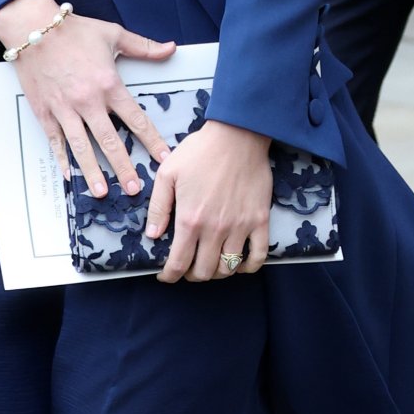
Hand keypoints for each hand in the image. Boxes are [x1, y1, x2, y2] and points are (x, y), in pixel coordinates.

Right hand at [0, 0, 175, 199]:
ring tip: (102, 192)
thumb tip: (171, 49)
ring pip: (82, 147)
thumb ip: (143, 46)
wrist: (32, 27)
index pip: (136, 119)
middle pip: (110, 141)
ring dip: (93, 171)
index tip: (163, 159)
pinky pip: (55, 140)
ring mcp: (64, 109)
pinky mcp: (45, 111)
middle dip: (124, 167)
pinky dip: (62, 159)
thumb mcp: (112, 34)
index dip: (152, 141)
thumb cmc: (73, 30)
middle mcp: (88, 101)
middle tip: (135, 189)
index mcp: (108, 84)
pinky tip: (69, 175)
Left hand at [144, 119, 270, 283]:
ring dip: (217, 273)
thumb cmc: (199, 151)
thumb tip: (153, 235)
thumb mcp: (168, 173)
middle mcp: (216, 229)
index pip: (179, 262)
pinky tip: (238, 264)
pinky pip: (258, 257)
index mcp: (190, 219)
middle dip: (192, 276)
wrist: (236, 136)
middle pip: (205, 271)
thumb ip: (159, 206)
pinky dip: (248, 267)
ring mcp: (240, 227)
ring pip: (229, 268)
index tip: (165, 276)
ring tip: (208, 265)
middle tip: (186, 268)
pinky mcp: (260, 222)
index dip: (170, 275)